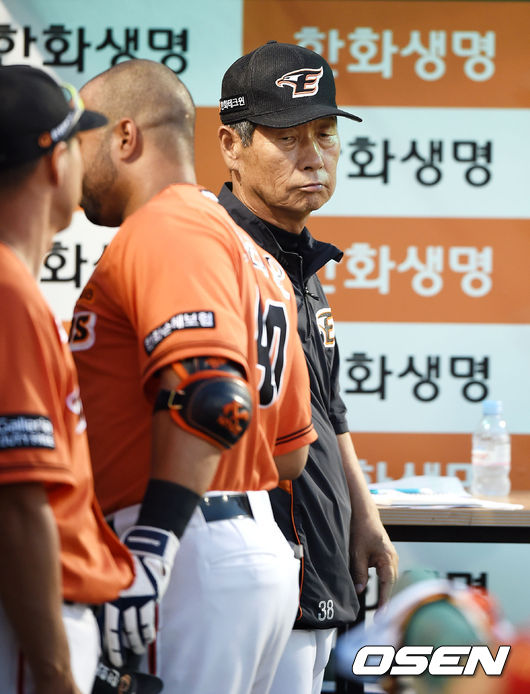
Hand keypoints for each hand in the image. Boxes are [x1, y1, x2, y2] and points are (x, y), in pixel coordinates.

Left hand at [100, 525, 178, 666]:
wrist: (149, 548)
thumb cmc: (129, 562)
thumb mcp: (116, 579)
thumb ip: (113, 596)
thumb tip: (106, 614)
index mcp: (114, 596)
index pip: (110, 627)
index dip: (112, 644)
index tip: (112, 655)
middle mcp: (126, 600)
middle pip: (124, 630)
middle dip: (123, 646)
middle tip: (121, 658)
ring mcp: (141, 600)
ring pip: (138, 628)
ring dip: (137, 641)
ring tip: (137, 648)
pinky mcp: (153, 597)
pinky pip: (150, 620)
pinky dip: (149, 631)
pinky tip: (148, 638)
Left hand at [349, 509, 397, 608]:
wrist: (363, 513)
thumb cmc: (361, 530)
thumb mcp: (357, 553)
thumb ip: (359, 573)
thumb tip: (360, 591)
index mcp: (388, 559)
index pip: (387, 585)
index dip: (384, 601)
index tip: (381, 616)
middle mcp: (393, 559)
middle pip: (390, 584)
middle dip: (386, 599)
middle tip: (381, 617)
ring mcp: (391, 557)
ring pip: (388, 579)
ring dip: (385, 591)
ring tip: (380, 608)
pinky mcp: (386, 556)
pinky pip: (386, 573)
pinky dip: (382, 582)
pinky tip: (378, 590)